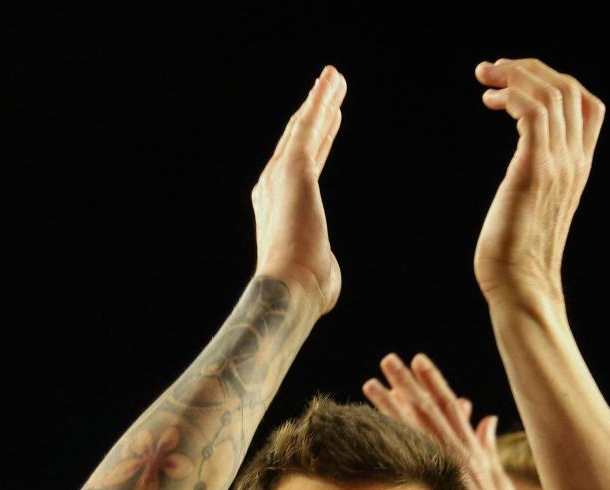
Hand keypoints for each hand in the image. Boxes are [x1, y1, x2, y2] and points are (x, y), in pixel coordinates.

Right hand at [253, 65, 345, 315]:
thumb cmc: (305, 291)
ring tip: (335, 78)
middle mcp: (274, 189)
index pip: (302, 169)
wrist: (290, 289)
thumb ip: (321, 263)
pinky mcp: (294, 167)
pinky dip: (320, 101)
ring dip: (320, 100)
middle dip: (315, 114)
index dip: (316, 143)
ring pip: (305, 129)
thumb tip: (324, 274)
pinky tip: (332, 82)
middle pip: (300, 142)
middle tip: (329, 90)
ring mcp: (281, 175)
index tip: (328, 124)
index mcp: (278, 211)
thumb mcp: (317, 273)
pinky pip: (310, 126)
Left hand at [363, 352, 528, 489]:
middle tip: (387, 360)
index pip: (449, 405)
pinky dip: (395, 438)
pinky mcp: (439, 485)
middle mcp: (458, 452)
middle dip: (407, 383)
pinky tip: (375, 424)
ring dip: (391, 405)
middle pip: (428, 410)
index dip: (432, 381)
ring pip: (416, 429)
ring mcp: (447, 468)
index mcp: (472, 446)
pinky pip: (413, 456)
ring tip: (370, 383)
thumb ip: (488, 445)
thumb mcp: (498, 476)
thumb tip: (487, 418)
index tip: (417, 360)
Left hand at [473, 58, 603, 302]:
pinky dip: (510, 94)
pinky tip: (489, 101)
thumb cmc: (517, 258)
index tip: (516, 85)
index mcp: (578, 170)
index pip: (587, 106)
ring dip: (514, 74)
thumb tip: (518, 183)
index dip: (556, 82)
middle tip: (492, 70)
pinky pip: (530, 111)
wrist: (520, 288)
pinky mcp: (532, 170)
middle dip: (528, 68)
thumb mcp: (533, 210)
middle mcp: (573, 162)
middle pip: (568, 88)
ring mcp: (556, 165)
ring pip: (548, 93)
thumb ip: (534, 183)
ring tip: (485, 76)